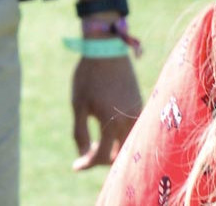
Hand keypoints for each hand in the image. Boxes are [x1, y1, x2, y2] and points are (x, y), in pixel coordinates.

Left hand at [71, 56, 142, 170]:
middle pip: (119, 154)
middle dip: (102, 159)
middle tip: (87, 153)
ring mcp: (137, 111)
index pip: (101, 156)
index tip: (75, 166)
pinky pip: (133, 129)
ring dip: (114, 148)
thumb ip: (80, 134)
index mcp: (110, 121)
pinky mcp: (140, 104)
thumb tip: (82, 157)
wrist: (107, 50)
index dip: (87, 164)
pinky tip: (108, 127)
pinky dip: (121, 135)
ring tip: (97, 142)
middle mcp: (128, 119)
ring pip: (129, 142)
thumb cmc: (88, 76)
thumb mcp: (78, 105)